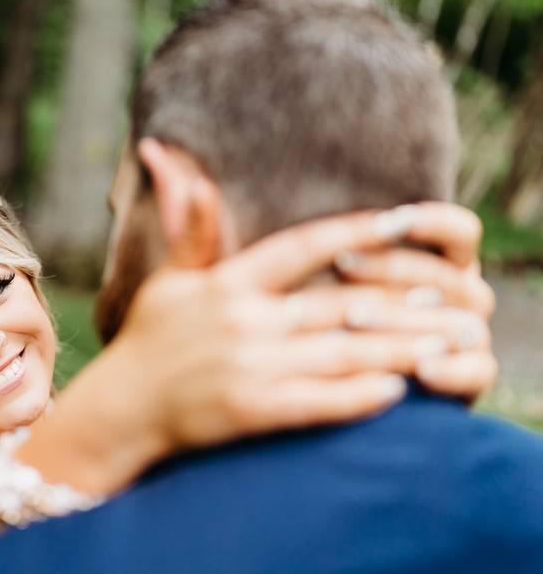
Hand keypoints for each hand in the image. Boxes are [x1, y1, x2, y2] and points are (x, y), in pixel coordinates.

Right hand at [26, 203, 496, 497]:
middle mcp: (242, 320)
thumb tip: (180, 163)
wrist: (121, 409)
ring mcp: (248, 366)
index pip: (304, 247)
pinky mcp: (250, 411)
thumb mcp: (169, 280)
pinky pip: (319, 401)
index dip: (358, 232)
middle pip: (340, 303)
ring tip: (446, 342)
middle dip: (402, 298)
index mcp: (228, 283)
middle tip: (451, 294)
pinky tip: (399, 389)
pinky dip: (362, 395)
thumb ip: (189, 226)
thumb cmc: (149, 340)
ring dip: (399, 347)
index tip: (407, 221)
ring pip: (342, 352)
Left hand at [330, 207, 494, 399]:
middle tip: (342, 265)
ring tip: (356, 318)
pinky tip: (422, 368)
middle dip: (392, 268)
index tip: (386, 222)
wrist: (346, 381)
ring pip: (458, 321)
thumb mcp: (335, 281)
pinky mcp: (475, 375)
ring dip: (406, 319)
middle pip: (449, 276)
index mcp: (446, 261)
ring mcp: (473, 334)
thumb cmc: (332, 315)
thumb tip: (332, 238)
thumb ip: (347, 254)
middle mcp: (465, 294)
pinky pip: (480, 370)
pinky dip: (453, 370)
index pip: (460, 232)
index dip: (432, 223)